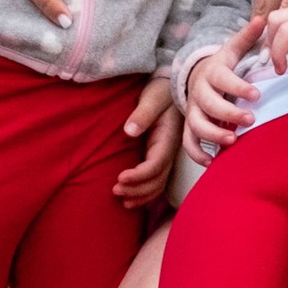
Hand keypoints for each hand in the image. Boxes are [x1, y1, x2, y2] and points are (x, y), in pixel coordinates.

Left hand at [113, 71, 180, 206]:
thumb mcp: (152, 98)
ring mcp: (166, 155)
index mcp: (167, 139)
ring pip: (158, 184)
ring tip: (122, 201)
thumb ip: (142, 114)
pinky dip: (145, 193)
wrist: (172, 86)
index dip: (138, 176)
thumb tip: (129, 131)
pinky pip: (156, 180)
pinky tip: (132, 199)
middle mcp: (169, 151)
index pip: (155, 166)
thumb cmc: (160, 91)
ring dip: (141, 195)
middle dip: (137, 190)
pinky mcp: (159, 155)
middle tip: (115, 191)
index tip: (119, 178)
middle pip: (157, 181)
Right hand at [183, 32, 261, 159]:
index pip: (224, 79)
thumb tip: (263, 18)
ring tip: (232, 140)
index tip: (257, 94)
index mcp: (212, 73)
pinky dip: (197, 154)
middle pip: (209, 104)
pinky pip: (188, 142)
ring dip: (213, 134)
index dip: (239, 87)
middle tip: (251, 119)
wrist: (195, 77)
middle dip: (229, 113)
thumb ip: (247, 37)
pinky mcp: (189, 126)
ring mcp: (193, 110)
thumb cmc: (221, 67)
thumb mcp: (231, 50)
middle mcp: (199, 92)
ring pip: (196, 124)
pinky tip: (213, 160)